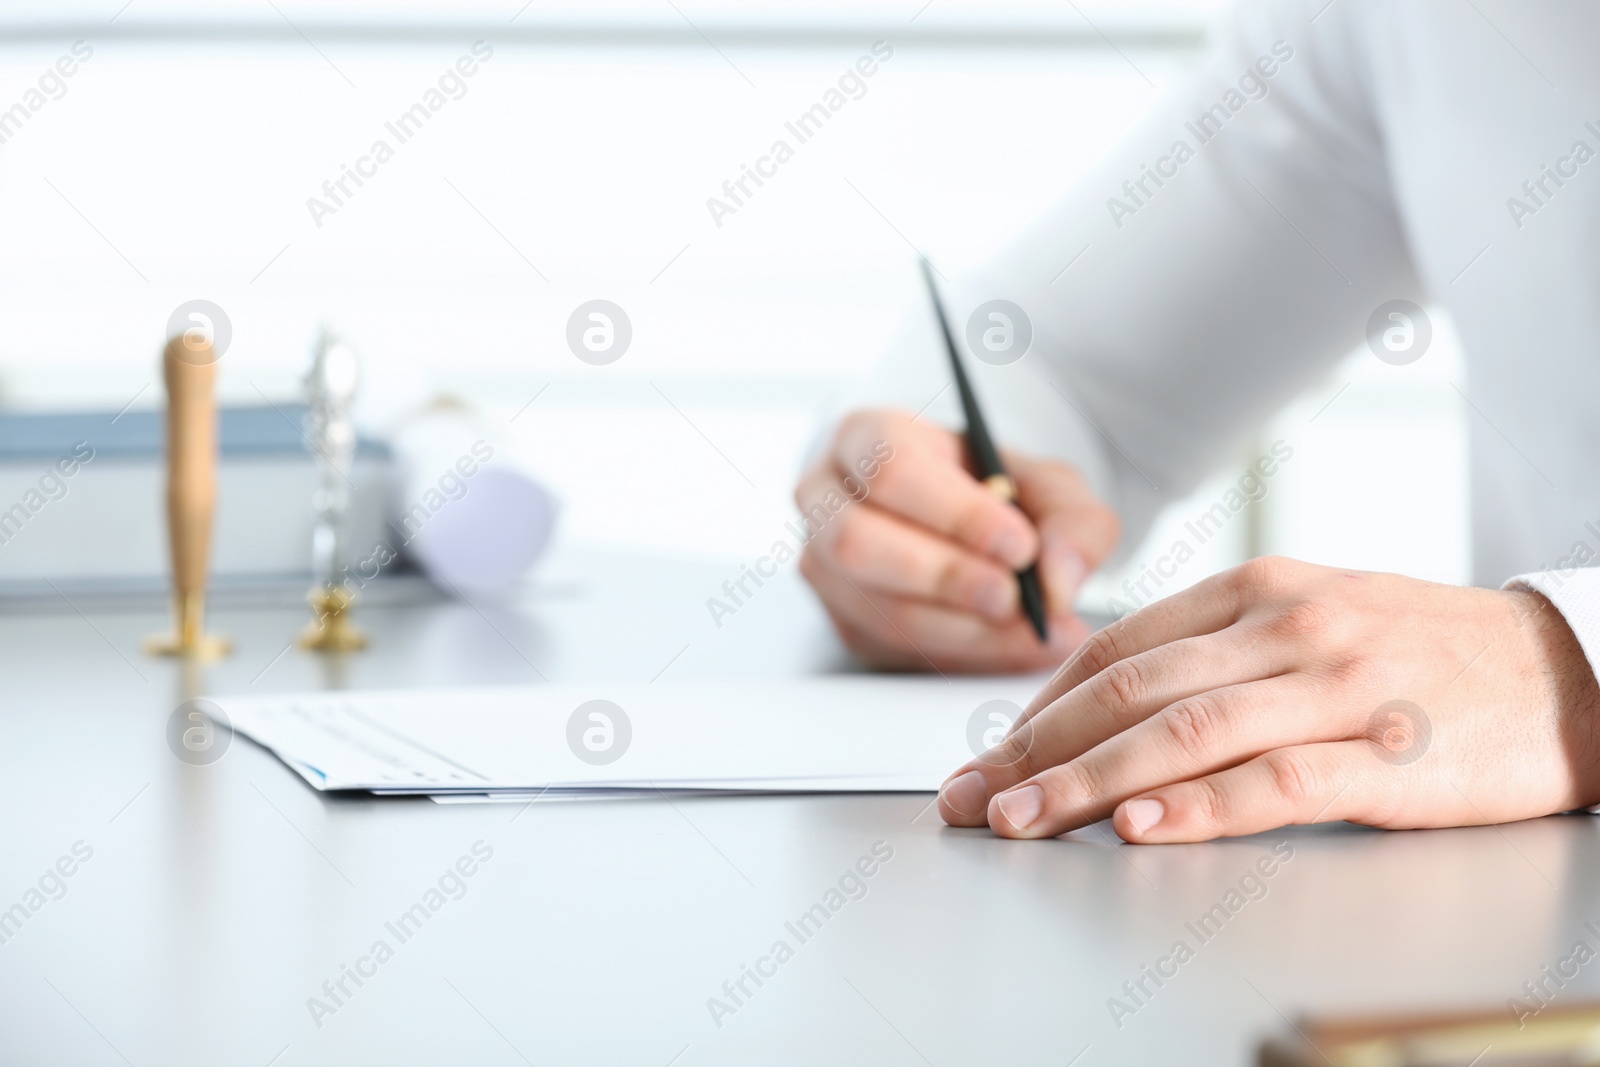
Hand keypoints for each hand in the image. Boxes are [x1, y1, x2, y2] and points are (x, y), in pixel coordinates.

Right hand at [796, 409, 1118, 672]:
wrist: (964, 523)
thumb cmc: (996, 491)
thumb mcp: (1049, 485)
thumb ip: (1072, 523)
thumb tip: (1058, 585)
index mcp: (867, 437)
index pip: (892, 471)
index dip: (956, 514)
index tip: (1021, 546)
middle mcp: (826, 499)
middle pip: (859, 543)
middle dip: (947, 578)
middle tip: (1015, 597)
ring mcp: (825, 566)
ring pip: (877, 608)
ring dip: (963, 628)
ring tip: (1032, 628)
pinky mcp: (844, 621)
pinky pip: (895, 649)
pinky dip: (965, 655)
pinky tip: (1016, 646)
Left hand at [937, 556, 1599, 840]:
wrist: (1561, 670)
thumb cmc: (1418, 649)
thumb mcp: (1309, 617)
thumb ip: (1214, 648)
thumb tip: (1106, 697)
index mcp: (1255, 589)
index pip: (1116, 649)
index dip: (1038, 706)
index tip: (989, 753)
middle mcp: (1283, 626)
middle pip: (1128, 691)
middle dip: (1035, 750)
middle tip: (973, 797)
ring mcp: (1333, 687)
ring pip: (1182, 733)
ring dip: (1087, 783)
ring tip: (1021, 821)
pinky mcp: (1384, 754)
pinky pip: (1274, 782)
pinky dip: (1199, 806)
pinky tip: (1140, 828)